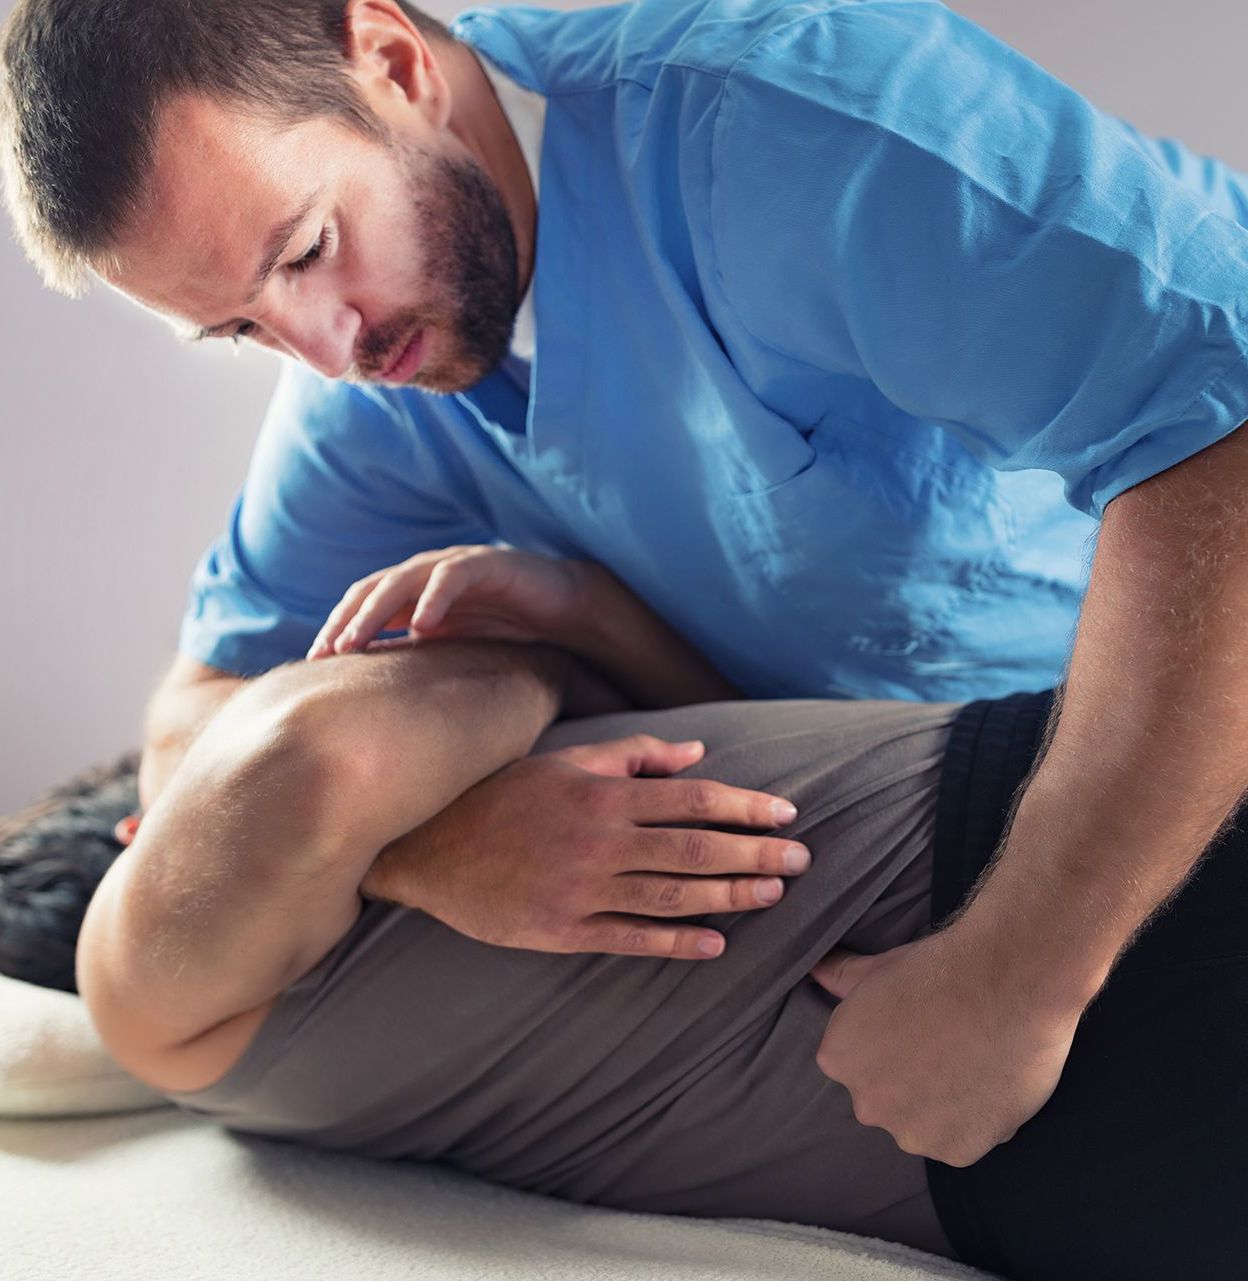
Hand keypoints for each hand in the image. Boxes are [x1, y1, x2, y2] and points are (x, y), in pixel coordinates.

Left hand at [306, 545, 593, 659]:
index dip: (336, 629)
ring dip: (376, 610)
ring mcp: (455, 566)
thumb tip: (370, 692)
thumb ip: (415, 660)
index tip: (315, 662)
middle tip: (326, 652)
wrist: (566, 613)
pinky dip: (434, 598)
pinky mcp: (487, 563)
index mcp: (413, 595)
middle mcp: (427, 575)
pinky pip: (453, 577)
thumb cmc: (508, 634)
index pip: (361, 605)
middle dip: (346, 620)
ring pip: (402, 579)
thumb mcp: (452, 652)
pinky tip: (422, 625)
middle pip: (372, 589)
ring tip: (358, 639)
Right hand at [360, 733, 809, 960]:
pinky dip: (675, 943)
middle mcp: (599, 842)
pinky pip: (629, 939)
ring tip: (772, 893)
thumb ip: (632, 755)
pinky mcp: (562, 931)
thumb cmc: (501, 795)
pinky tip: (714, 944)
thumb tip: (697, 753)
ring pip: (671, 896)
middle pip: (695, 850)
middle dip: (755, 853)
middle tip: (802, 858)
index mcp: (602, 795)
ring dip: (728, 896)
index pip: (693, 801)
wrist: (427, 847)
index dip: (745, 806)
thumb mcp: (564, 761)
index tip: (786, 813)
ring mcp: (581, 891)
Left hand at [808, 923, 1083, 1165]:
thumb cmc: (936, 970)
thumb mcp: (876, 968)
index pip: (858, 1063)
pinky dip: (977, 1120)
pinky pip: (963, 1140)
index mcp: (839, 1059)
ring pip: (924, 1124)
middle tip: (945, 1044)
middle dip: (911, 1079)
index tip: (916, 1027)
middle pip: (888, 1098)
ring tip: (971, 1061)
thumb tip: (815, 970)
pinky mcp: (957, 1151)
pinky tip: (990, 1082)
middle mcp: (866, 1104)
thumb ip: (839, 977)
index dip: (891, 1046)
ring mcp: (910, 1132)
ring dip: (942, 1105)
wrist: (1002, 984)